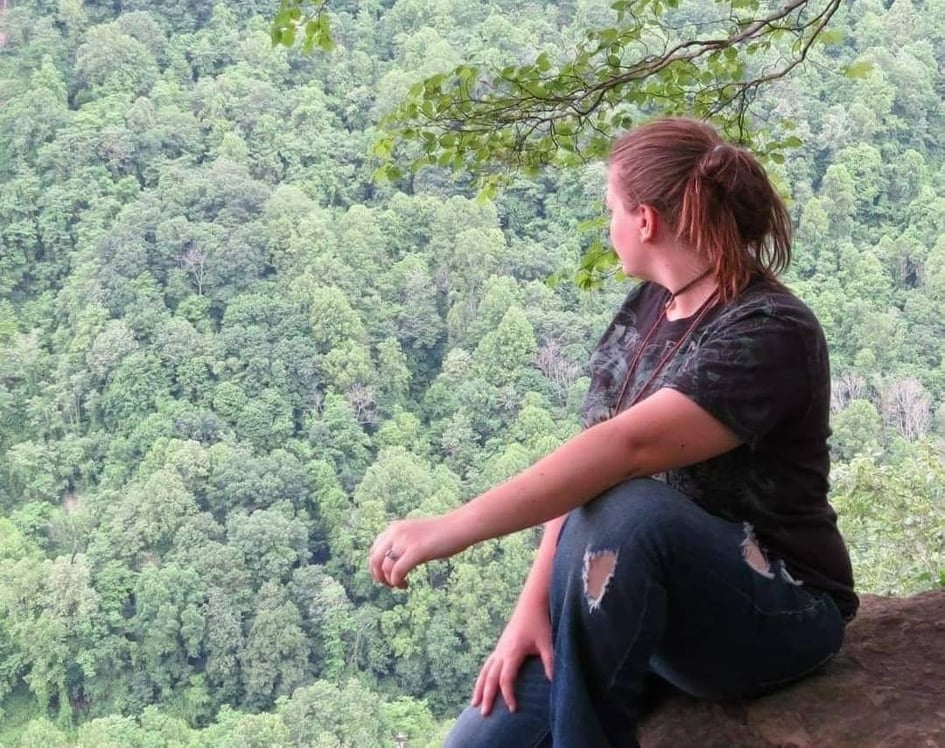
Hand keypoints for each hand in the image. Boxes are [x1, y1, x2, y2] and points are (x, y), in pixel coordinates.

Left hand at [369, 514, 467, 588]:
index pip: (374, 550)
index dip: (376, 567)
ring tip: (401, 585)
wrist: (459, 527)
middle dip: (378, 576)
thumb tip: (391, 564)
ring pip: (384, 567)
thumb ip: (403, 545)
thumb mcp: (416, 536)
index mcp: (395, 528)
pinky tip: (405, 585)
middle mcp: (396, 532)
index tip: (386, 577)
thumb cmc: (443, 534)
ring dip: (389, 581)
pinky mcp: (416, 550)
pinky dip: (397, 582)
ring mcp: (405, 540)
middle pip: (374, 560)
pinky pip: (397, 571)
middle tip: (389, 585)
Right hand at [472, 597, 552, 715]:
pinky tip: (481, 686)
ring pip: (484, 672)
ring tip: (474, 704)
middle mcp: (501, 652)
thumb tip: (552, 681)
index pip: (506, 679)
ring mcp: (498, 649)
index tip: (512, 709)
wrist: (530, 605)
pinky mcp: (499, 647)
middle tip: (484, 714)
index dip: (508, 695)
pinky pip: (487, 665)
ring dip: (479, 688)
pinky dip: (482, 678)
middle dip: (487, 696)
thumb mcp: (547, 643)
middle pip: (490, 678)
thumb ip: (550, 662)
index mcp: (512, 652)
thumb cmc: (539, 623)